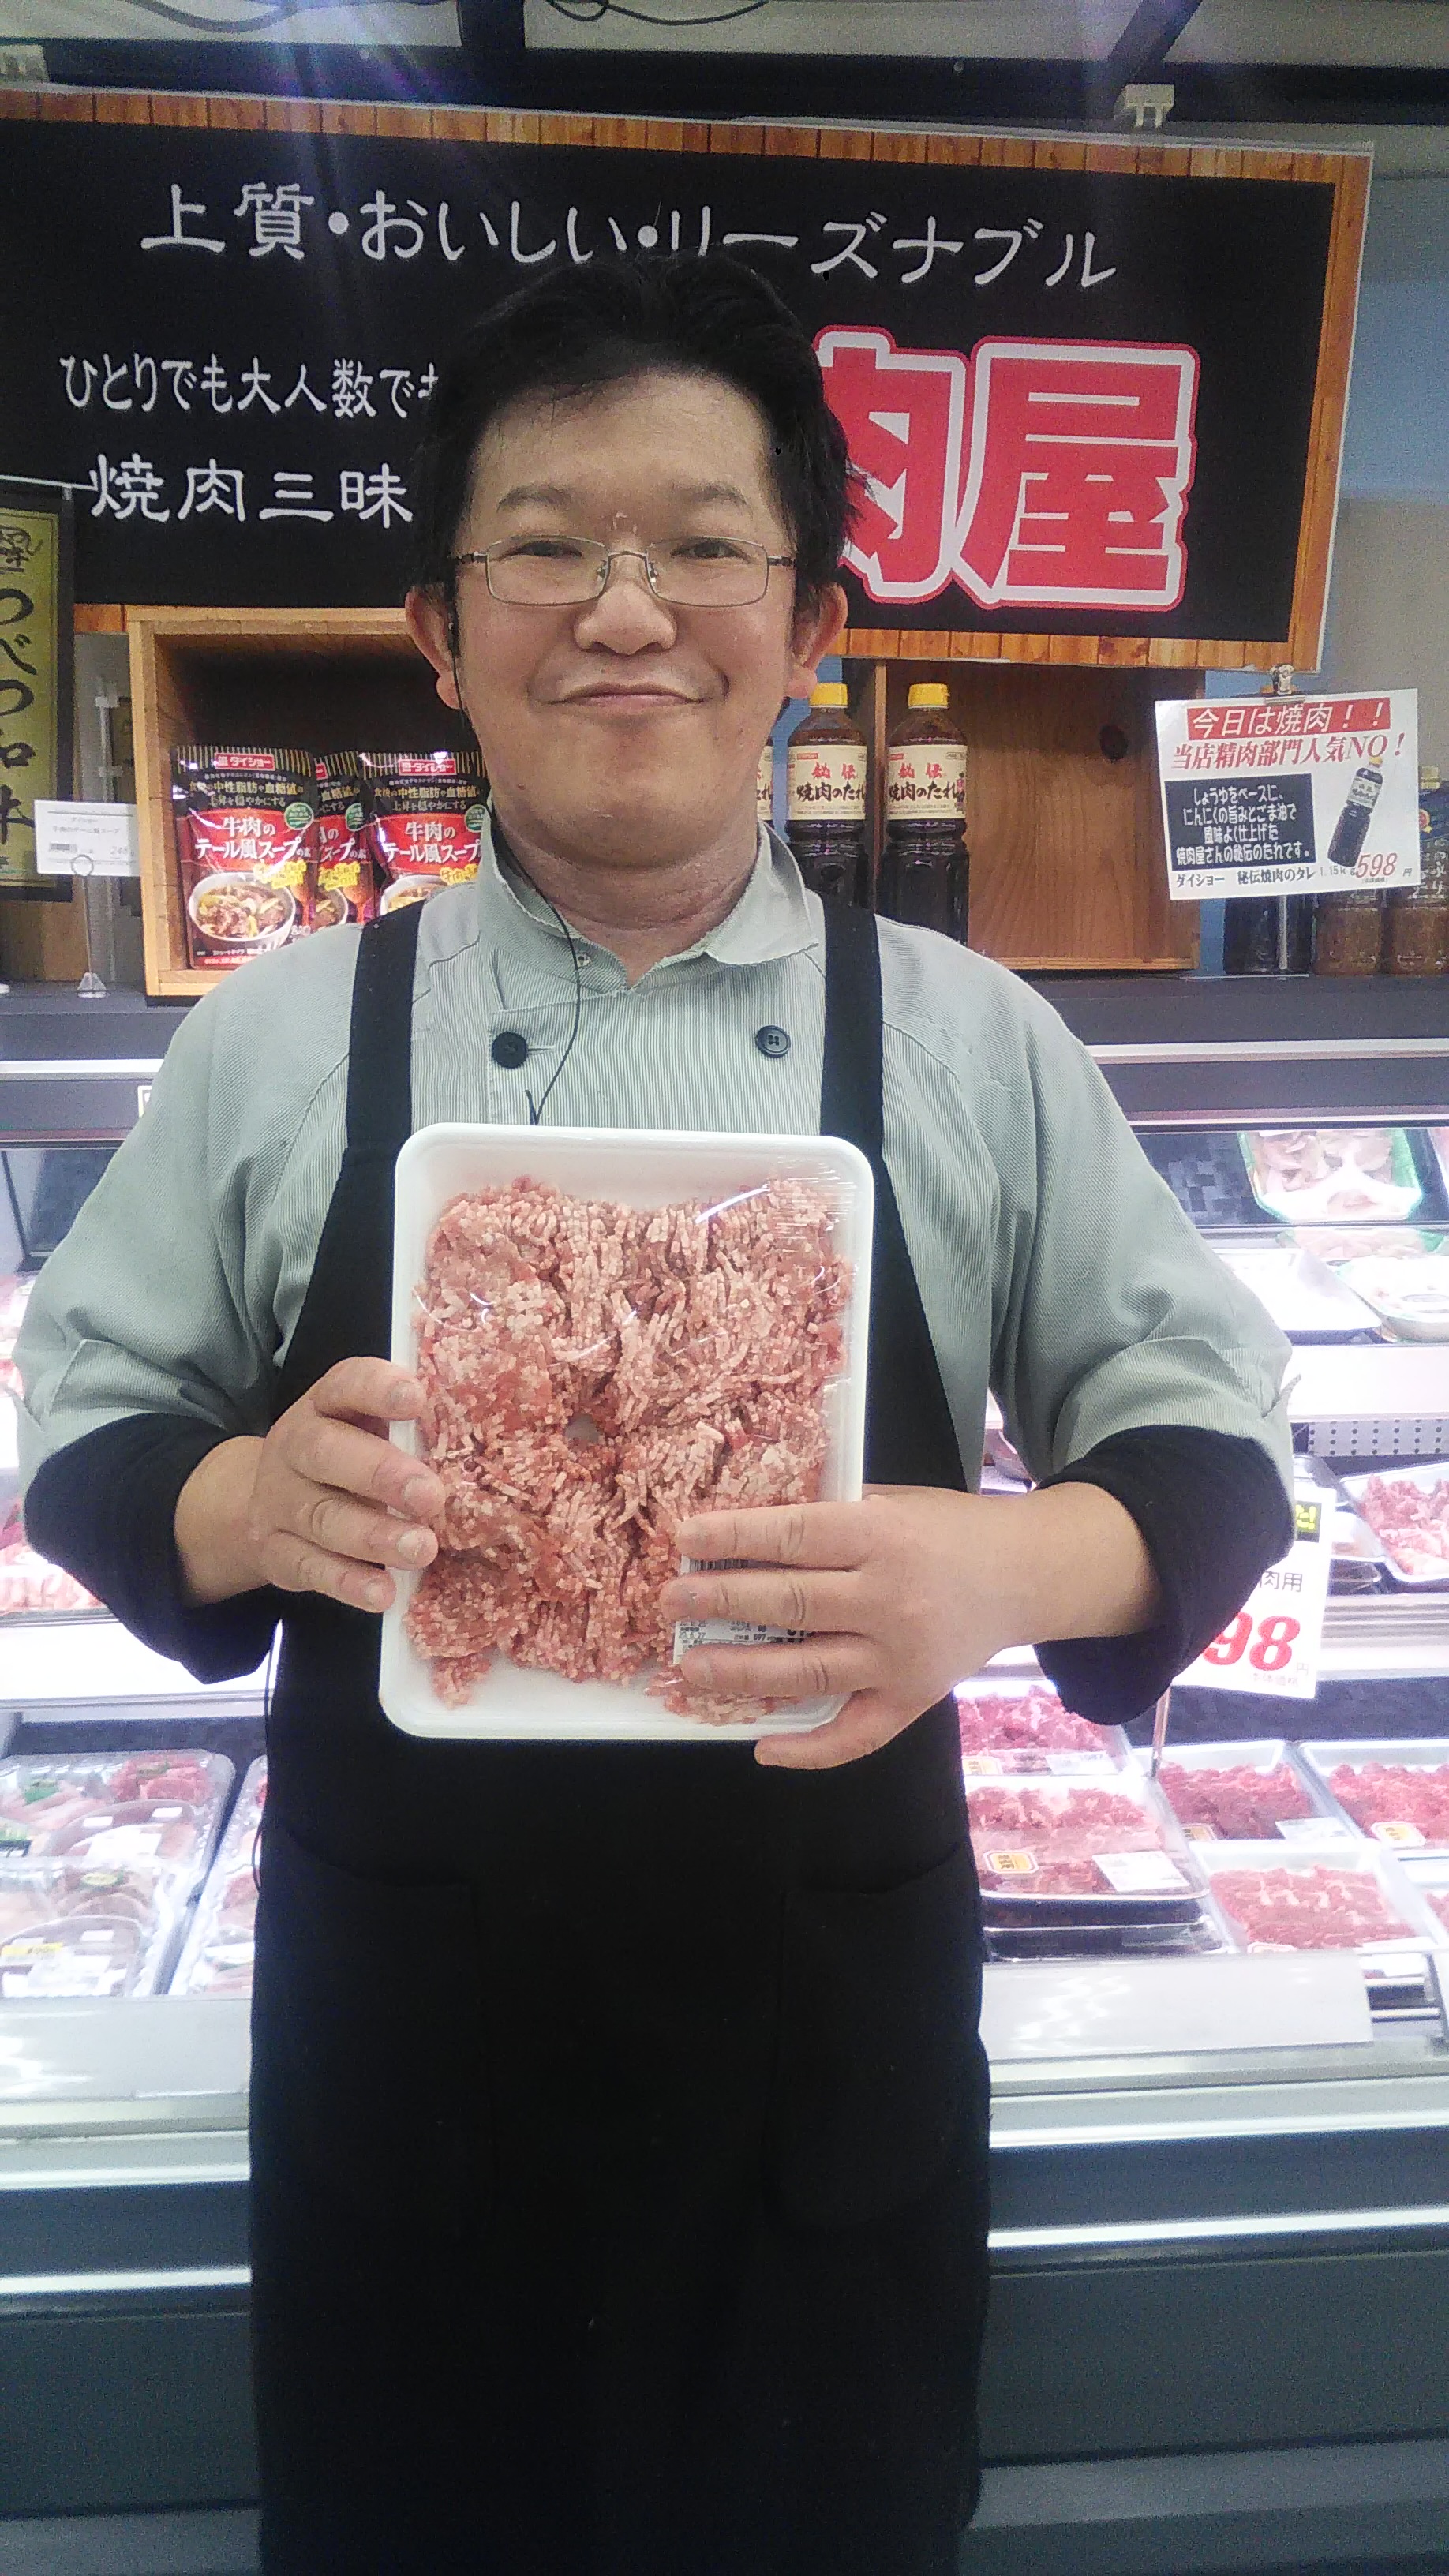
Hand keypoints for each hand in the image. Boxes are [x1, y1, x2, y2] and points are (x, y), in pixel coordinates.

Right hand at [174, 1358, 442, 1612]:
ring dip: (374, 1536)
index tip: (417, 1398)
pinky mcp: (276, 1550)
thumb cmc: (344, 1459)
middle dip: (381, 1474)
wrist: (263, 1503)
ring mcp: (280, 1502)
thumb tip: (486, 1441)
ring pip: (323, 1516)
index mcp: (324, 1406)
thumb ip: (407, 1431)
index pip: (344, 1385)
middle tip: (431, 1496)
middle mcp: (295, 1448)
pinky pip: (310, 1566)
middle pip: (327, 1453)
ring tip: (421, 1549)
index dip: (377, 1388)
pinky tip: (383, 1592)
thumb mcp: (365, 1431)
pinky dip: (347, 1581)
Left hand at [663, 1481, 1158, 1770]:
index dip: (734, 1539)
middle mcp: (890, 1599)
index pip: (793, 1537)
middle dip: (721, 1603)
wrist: (1028, 1574)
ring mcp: (900, 1657)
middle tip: (672, 1605)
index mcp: (882, 1536)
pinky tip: (763, 1747)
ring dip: (741, 1674)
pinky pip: (855, 1736)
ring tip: (691, 1669)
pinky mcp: (912, 1700)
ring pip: (806, 1672)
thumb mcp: (893, 1501)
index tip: (686, 1540)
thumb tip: (748, 1531)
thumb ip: (831, 1517)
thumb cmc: (949, 1529)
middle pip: (789, 1603)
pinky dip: (808, 1749)